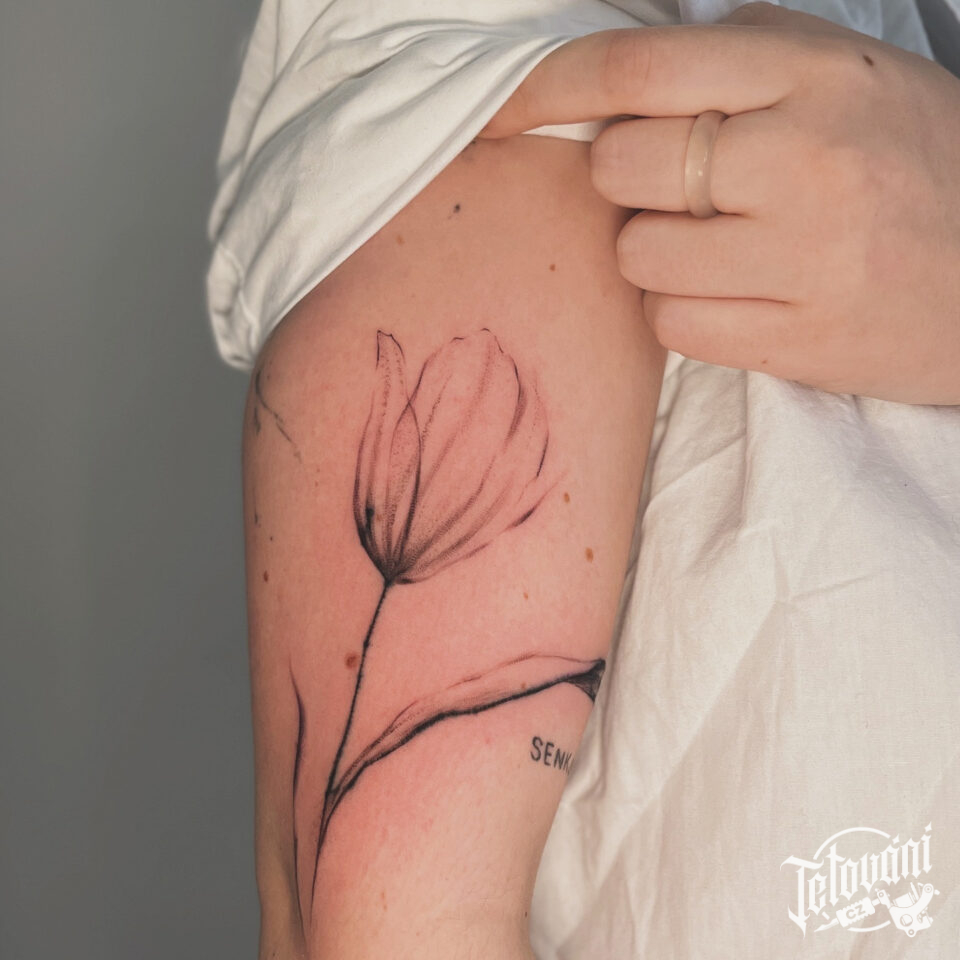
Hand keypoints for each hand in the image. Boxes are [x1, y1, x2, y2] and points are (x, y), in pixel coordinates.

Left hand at [479, 2, 959, 403]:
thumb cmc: (913, 164)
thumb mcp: (843, 77)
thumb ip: (733, 64)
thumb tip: (609, 80)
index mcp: (810, 75)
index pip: (633, 70)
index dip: (543, 90)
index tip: (499, 115)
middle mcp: (802, 159)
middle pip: (619, 167)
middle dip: (623, 180)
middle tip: (676, 186)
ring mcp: (802, 258)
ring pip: (637, 257)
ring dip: (652, 253)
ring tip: (716, 245)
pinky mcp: (797, 340)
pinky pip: (673, 324)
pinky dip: (682, 309)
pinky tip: (733, 293)